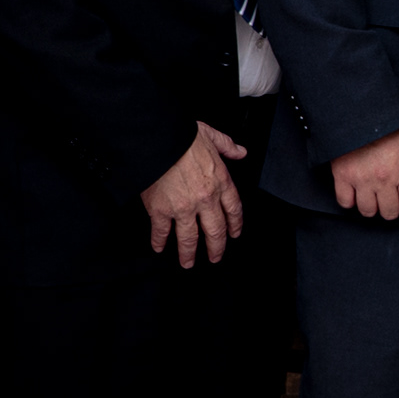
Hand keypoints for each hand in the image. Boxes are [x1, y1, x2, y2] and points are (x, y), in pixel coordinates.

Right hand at [145, 122, 250, 265]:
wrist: (158, 140)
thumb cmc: (182, 136)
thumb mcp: (211, 135)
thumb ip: (227, 145)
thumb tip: (240, 151)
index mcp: (220, 181)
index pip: (233, 209)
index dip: (235, 224)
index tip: (234, 234)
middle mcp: (205, 199)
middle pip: (215, 230)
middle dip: (216, 248)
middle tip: (215, 257)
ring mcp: (183, 208)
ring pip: (189, 238)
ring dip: (189, 253)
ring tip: (188, 262)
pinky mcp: (160, 210)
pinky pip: (161, 232)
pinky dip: (159, 242)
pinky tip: (159, 247)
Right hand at [329, 126, 398, 221]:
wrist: (359, 110)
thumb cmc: (386, 124)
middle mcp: (383, 179)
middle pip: (389, 213)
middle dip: (391, 208)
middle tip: (388, 198)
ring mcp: (361, 179)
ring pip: (367, 211)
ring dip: (371, 206)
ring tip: (371, 195)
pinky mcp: (342, 176)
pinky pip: (345, 202)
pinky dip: (349, 200)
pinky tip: (354, 191)